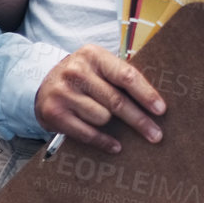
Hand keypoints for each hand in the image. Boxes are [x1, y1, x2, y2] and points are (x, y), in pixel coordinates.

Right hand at [34, 45, 164, 153]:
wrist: (42, 84)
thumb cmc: (83, 77)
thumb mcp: (99, 66)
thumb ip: (120, 76)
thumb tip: (154, 102)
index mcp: (93, 55)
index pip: (126, 76)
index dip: (146, 94)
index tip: (161, 110)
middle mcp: (76, 72)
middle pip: (116, 101)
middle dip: (139, 120)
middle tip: (156, 135)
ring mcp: (63, 93)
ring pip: (103, 118)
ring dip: (112, 124)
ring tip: (111, 123)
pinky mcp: (54, 114)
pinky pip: (87, 133)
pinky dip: (103, 142)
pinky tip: (116, 146)